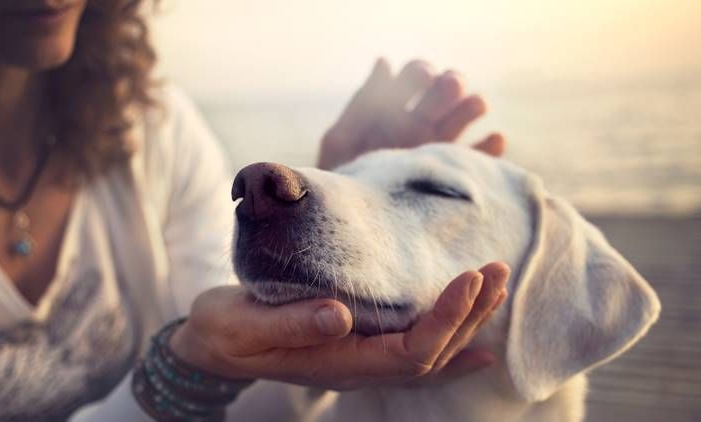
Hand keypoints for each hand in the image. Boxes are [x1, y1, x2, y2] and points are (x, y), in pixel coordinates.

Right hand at [169, 262, 508, 389]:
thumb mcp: (244, 325)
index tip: (470, 278)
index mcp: (337, 363)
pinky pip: (415, 354)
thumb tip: (339, 314)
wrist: (212, 345)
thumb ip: (290, 324)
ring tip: (495, 287)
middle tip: (496, 269)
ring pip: (430, 354)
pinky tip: (478, 345)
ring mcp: (360, 360)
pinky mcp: (357, 346)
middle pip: (432, 354)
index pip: (410, 352)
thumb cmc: (225, 332)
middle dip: (469, 314)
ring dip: (467, 322)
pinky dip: (450, 346)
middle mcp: (358, 368)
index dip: (446, 319)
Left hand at [318, 58, 505, 169]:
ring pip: (465, 116)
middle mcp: (420, 124)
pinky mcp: (454, 175)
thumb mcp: (342, 141)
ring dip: (472, 105)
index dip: (421, 72)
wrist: (353, 226)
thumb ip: (363, 104)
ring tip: (475, 105)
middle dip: (450, 84)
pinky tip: (494, 139)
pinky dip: (491, 147)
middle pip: (445, 91)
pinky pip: (480, 158)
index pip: (415, 76)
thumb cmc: (341, 182)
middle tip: (449, 87)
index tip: (423, 76)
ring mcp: (439, 148)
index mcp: (393, 109)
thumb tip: (384, 61)